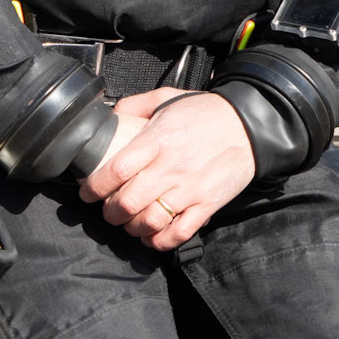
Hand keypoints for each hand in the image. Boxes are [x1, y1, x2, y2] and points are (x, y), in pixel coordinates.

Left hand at [78, 88, 255, 250]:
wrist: (250, 126)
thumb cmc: (206, 113)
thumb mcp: (167, 97)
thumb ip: (134, 106)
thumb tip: (109, 118)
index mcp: (157, 140)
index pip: (117, 170)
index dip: (95, 187)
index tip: (88, 192)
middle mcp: (171, 167)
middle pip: (128, 202)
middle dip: (110, 213)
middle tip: (108, 211)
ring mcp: (190, 189)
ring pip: (150, 222)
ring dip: (132, 229)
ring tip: (128, 224)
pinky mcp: (207, 205)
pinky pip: (179, 233)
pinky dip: (160, 241)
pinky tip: (152, 236)